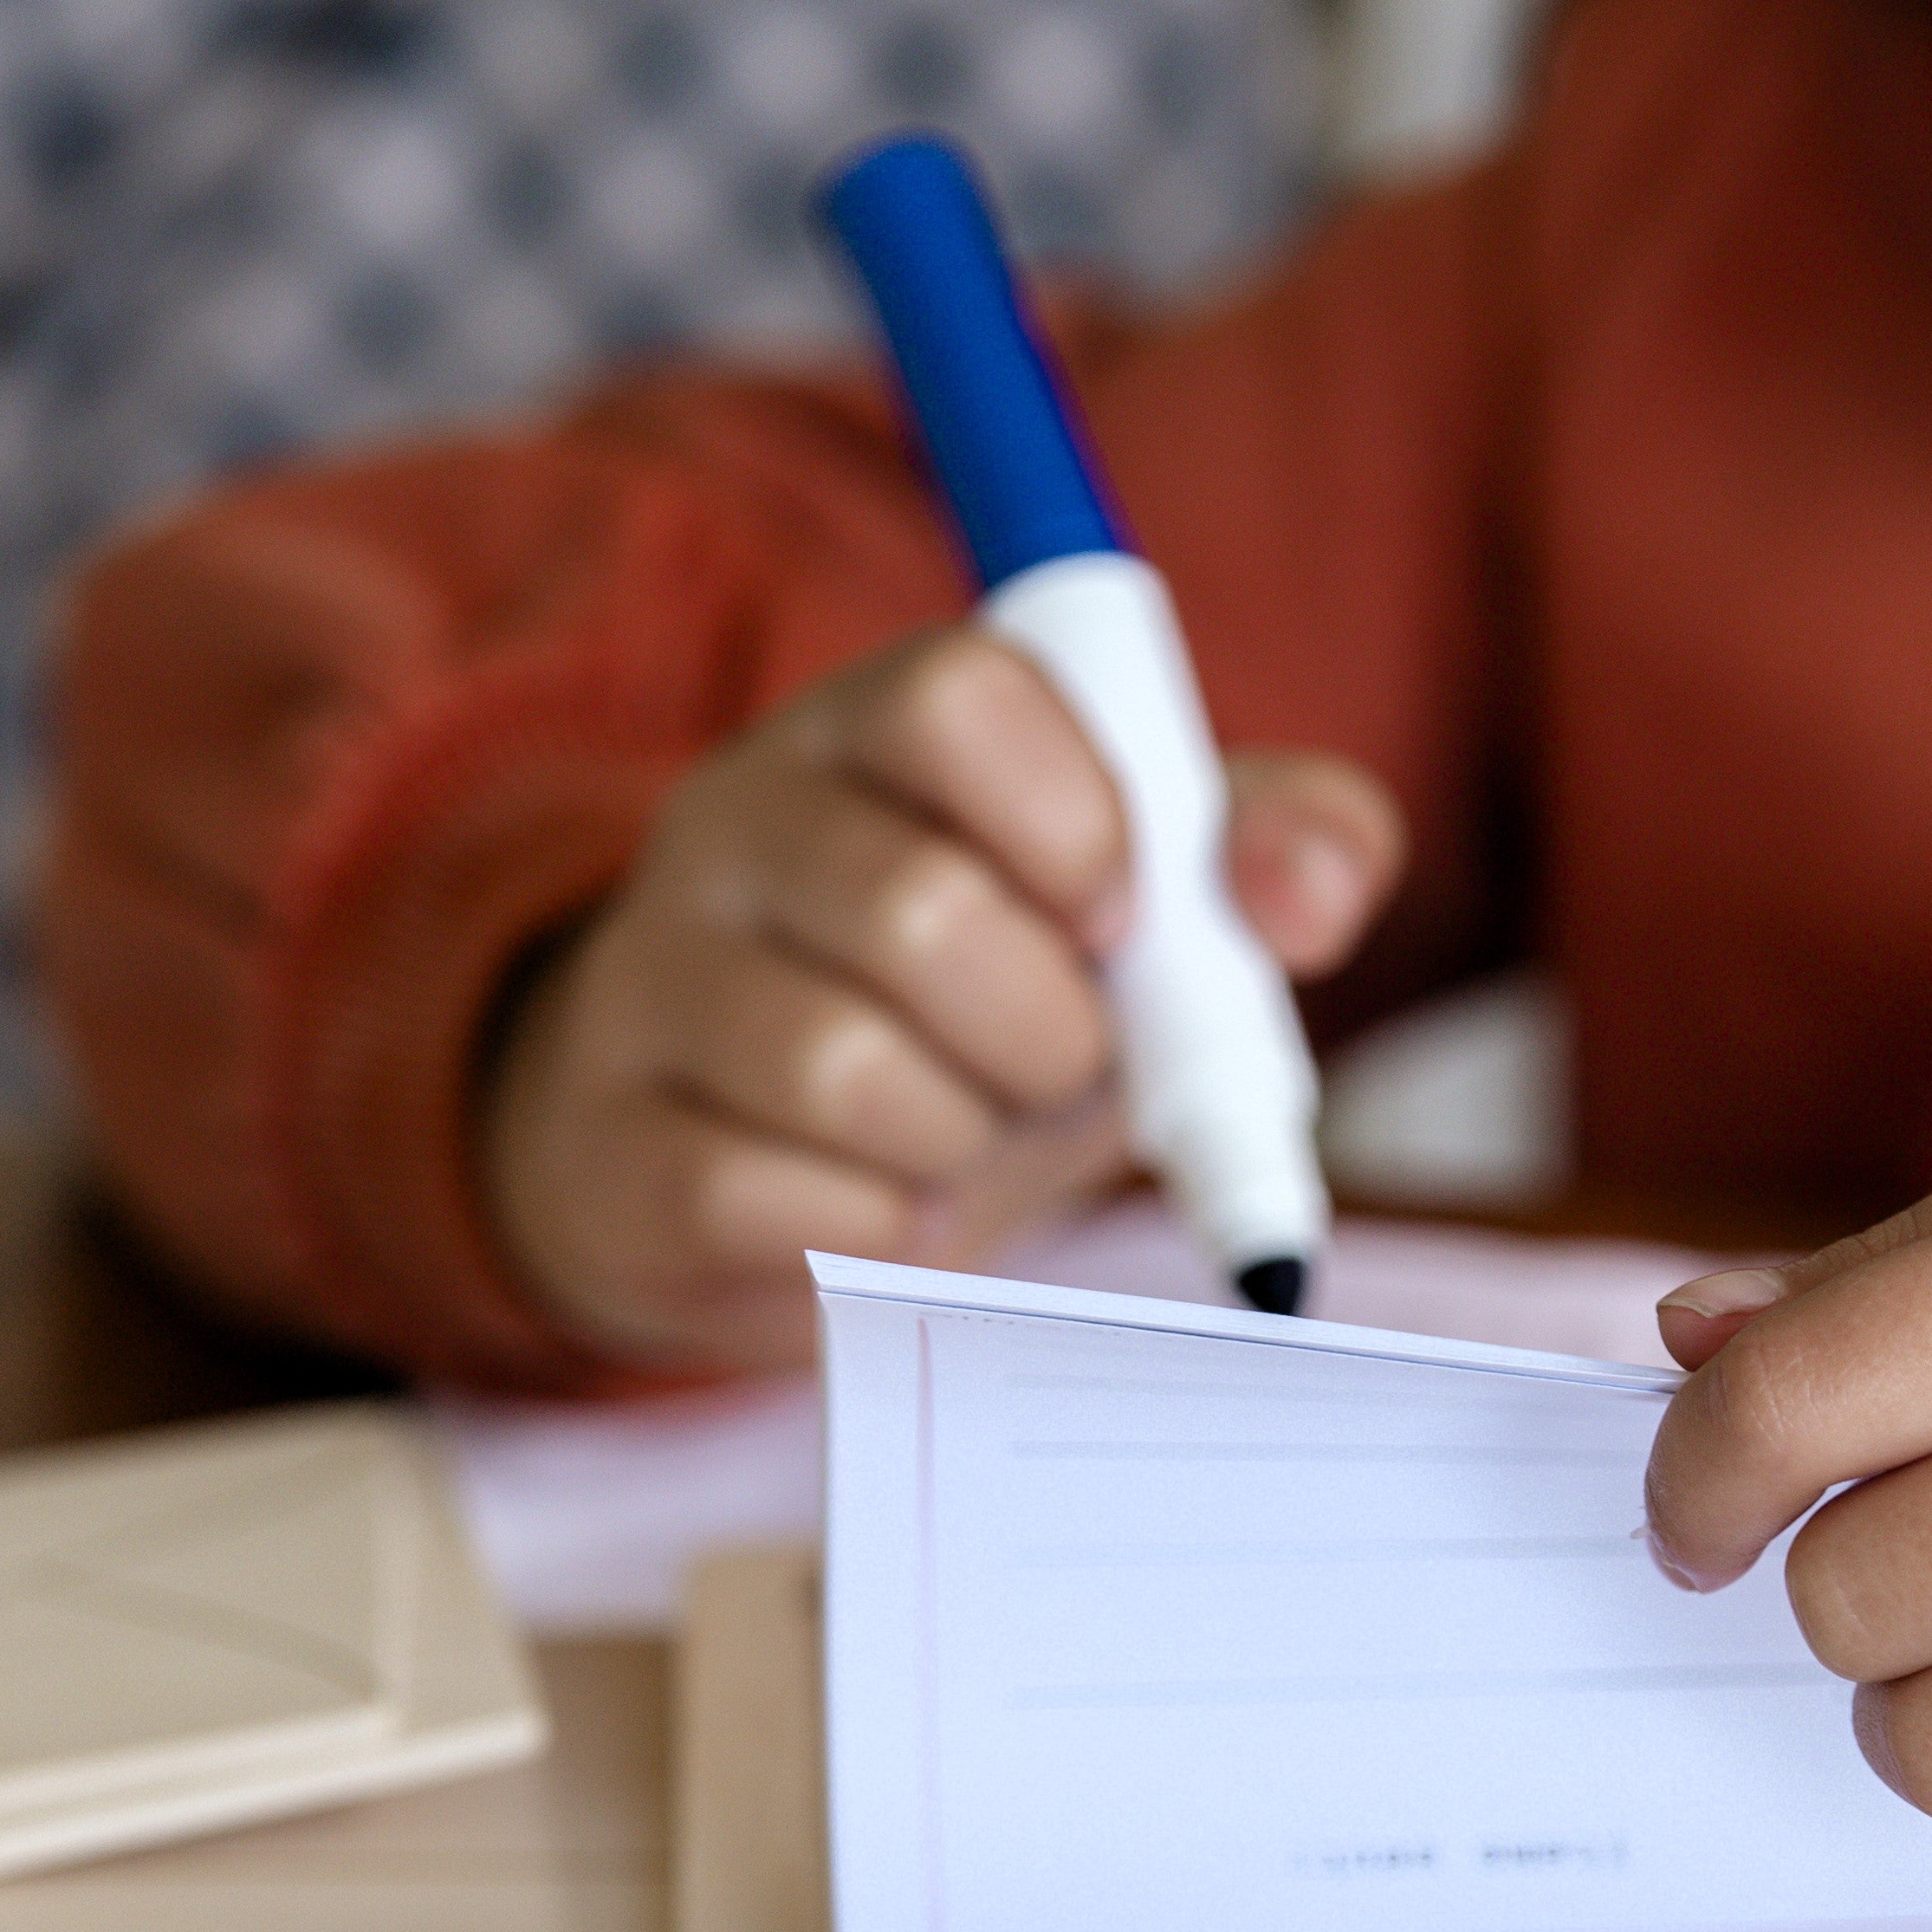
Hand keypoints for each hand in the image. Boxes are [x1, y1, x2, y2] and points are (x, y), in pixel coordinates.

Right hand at [481, 626, 1401, 1370]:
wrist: (775, 1173)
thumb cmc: (994, 1014)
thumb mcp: (1148, 920)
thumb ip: (1270, 857)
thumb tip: (1314, 893)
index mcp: (874, 729)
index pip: (961, 697)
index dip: (1078, 823)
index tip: (1118, 920)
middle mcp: (736, 823)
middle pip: (919, 911)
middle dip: (1048, 1035)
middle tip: (1053, 1065)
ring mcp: (654, 980)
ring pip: (843, 1070)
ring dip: (966, 1141)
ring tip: (965, 1135)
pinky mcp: (617, 1149)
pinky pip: (782, 1204)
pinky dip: (887, 1234)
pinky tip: (886, 1206)